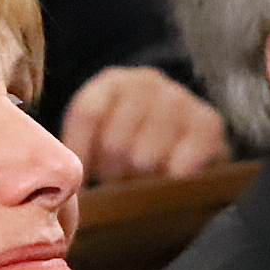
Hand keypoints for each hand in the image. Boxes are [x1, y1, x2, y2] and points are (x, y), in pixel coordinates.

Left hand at [58, 67, 229, 183]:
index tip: (82, 183)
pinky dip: (171, 182)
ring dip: (142, 181)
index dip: (83, 154)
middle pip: (116, 141)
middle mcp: (147, 83)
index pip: (87, 114)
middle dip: (114, 174)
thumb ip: (81, 149)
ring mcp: (180, 99)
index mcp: (113, 82)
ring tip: (144, 184)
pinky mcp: (208, 123)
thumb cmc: (137, 142)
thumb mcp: (104, 135)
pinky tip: (170, 184)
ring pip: (145, 157)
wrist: (191, 132)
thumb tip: (60, 187)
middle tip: (121, 185)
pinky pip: (181, 165)